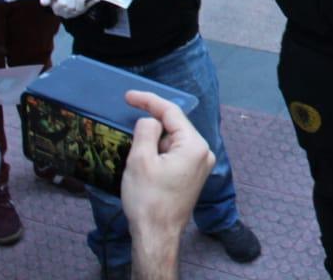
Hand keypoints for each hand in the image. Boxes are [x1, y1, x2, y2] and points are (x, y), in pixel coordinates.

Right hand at [40, 0, 94, 18]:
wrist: (68, 6)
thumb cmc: (58, 0)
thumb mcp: (51, 0)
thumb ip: (47, 0)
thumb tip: (42, 1)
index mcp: (58, 10)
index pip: (61, 4)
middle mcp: (68, 13)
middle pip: (71, 6)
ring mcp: (77, 12)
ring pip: (80, 8)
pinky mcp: (85, 9)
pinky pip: (89, 6)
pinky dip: (93, 2)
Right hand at [121, 90, 214, 245]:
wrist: (156, 235)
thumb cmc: (148, 199)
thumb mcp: (140, 160)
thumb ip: (146, 131)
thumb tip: (150, 120)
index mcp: (195, 145)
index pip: (172, 113)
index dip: (149, 100)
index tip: (128, 96)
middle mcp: (204, 152)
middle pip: (174, 126)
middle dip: (152, 124)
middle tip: (128, 126)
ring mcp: (200, 165)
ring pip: (173, 141)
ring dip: (154, 142)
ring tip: (137, 157)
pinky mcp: (193, 176)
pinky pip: (175, 154)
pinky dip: (160, 152)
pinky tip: (146, 161)